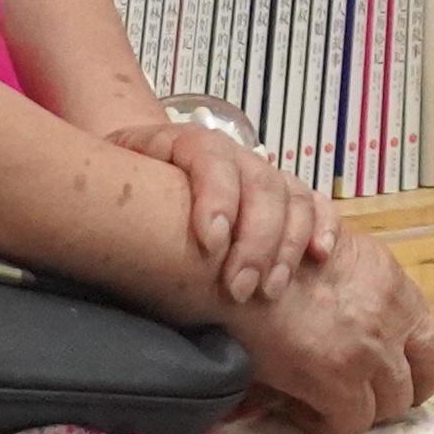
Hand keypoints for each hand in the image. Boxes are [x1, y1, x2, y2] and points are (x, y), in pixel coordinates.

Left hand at [97, 110, 341, 304]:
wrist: (143, 169)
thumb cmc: (126, 188)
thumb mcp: (109, 186)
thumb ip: (115, 201)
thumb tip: (110, 238)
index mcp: (188, 143)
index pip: (211, 160)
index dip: (216, 199)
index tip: (209, 244)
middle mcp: (234, 155)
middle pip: (260, 185)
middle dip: (254, 241)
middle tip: (238, 289)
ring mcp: (263, 174)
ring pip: (292, 197)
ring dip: (286, 245)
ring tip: (269, 290)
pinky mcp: (285, 195)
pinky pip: (317, 204)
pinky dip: (324, 228)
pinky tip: (319, 257)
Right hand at [226, 235, 433, 433]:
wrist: (228, 265)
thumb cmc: (266, 257)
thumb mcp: (332, 251)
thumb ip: (361, 288)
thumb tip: (361, 322)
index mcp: (394, 286)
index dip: (419, 369)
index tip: (393, 376)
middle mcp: (391, 318)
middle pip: (428, 378)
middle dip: (402, 395)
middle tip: (368, 399)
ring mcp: (368, 351)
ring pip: (389, 407)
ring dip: (360, 409)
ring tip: (324, 400)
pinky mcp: (336, 379)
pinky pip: (348, 424)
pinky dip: (326, 423)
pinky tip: (300, 407)